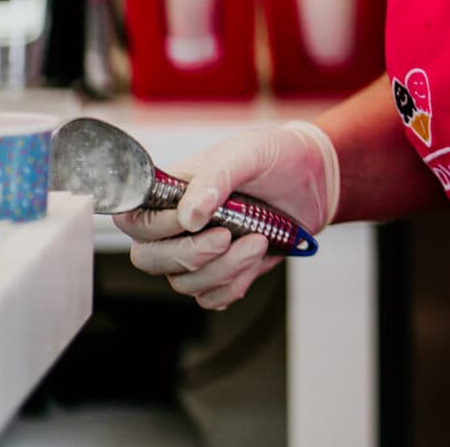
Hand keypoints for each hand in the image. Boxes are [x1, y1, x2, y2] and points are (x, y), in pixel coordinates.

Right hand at [118, 120, 339, 310]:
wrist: (316, 180)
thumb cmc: (276, 157)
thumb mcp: (247, 152)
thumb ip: (216, 177)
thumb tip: (188, 216)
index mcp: (171, 192)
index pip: (133, 220)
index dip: (155, 228)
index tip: (195, 220)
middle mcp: (176, 226)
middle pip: (149, 258)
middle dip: (190, 254)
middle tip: (227, 236)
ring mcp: (197, 252)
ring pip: (183, 283)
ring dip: (223, 268)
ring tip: (258, 239)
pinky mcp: (222, 273)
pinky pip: (210, 298)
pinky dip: (234, 284)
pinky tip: (257, 257)